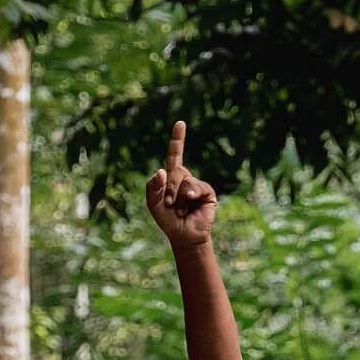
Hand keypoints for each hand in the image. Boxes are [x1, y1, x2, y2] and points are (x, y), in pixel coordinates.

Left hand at [145, 120, 216, 246]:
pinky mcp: (207, 192)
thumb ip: (152, 187)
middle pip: (174, 170)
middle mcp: (185, 177)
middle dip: (169, 188)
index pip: (175, 155)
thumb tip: (162, 170)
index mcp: (172, 176)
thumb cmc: (167, 220)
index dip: (178, 139)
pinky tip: (190, 207)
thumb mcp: (152, 203)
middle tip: (169, 204)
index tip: (180, 123)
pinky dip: (190, 196)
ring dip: (178, 195)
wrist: (183, 235)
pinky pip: (196, 187)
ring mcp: (197, 185)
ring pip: (184, 180)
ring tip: (180, 209)